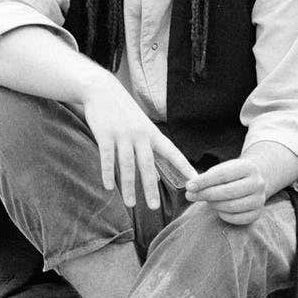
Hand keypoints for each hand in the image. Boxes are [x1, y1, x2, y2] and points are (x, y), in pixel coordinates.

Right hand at [82, 78, 195, 209]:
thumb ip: (149, 152)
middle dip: (150, 187)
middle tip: (154, 207)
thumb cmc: (124, 113)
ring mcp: (122, 134)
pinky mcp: (104, 134)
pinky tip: (109, 187)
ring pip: (127, 165)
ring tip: (131, 204)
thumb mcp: (141, 129)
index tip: (196, 180)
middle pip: (147, 165)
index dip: (184, 167)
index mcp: (152, 133)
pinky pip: (107, 158)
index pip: (172, 152)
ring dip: (129, 186)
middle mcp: (139, 134)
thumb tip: (157, 177)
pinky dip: (108, 173)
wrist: (101, 90)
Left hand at [185, 157, 266, 224]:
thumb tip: (191, 188)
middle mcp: (258, 183)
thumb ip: (206, 178)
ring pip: (232, 206)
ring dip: (214, 205)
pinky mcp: (257, 213)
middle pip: (228, 192)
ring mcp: (260, 199)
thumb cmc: (230, 176)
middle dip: (206, 194)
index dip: (204, 181)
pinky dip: (224, 215)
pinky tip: (219, 209)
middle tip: (190, 196)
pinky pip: (237, 218)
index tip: (189, 186)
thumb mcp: (221, 170)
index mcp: (248, 167)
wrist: (251, 182)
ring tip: (207, 201)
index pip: (223, 174)